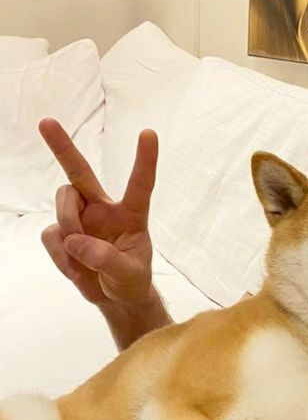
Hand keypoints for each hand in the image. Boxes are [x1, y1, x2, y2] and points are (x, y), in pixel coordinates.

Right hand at [38, 118, 158, 308]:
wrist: (115, 297)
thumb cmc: (131, 279)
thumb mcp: (129, 274)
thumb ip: (108, 260)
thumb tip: (77, 242)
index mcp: (132, 214)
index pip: (140, 183)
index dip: (145, 159)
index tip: (149, 132)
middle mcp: (104, 208)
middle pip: (80, 172)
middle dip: (63, 147)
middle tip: (46, 121)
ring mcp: (81, 219)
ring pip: (62, 201)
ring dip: (67, 222)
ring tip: (79, 254)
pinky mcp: (62, 234)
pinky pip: (51, 234)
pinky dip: (58, 255)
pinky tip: (74, 270)